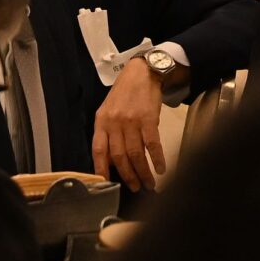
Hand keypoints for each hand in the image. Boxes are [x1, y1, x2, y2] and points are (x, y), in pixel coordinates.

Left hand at [92, 56, 168, 191]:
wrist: (142, 73)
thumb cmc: (124, 93)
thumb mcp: (108, 110)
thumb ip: (107, 132)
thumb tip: (110, 160)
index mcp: (101, 121)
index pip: (98, 150)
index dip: (101, 169)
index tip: (107, 183)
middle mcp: (115, 123)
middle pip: (119, 156)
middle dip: (127, 176)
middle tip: (134, 188)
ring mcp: (131, 121)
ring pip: (136, 154)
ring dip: (143, 172)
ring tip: (148, 183)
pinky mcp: (148, 119)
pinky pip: (152, 145)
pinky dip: (157, 159)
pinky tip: (160, 168)